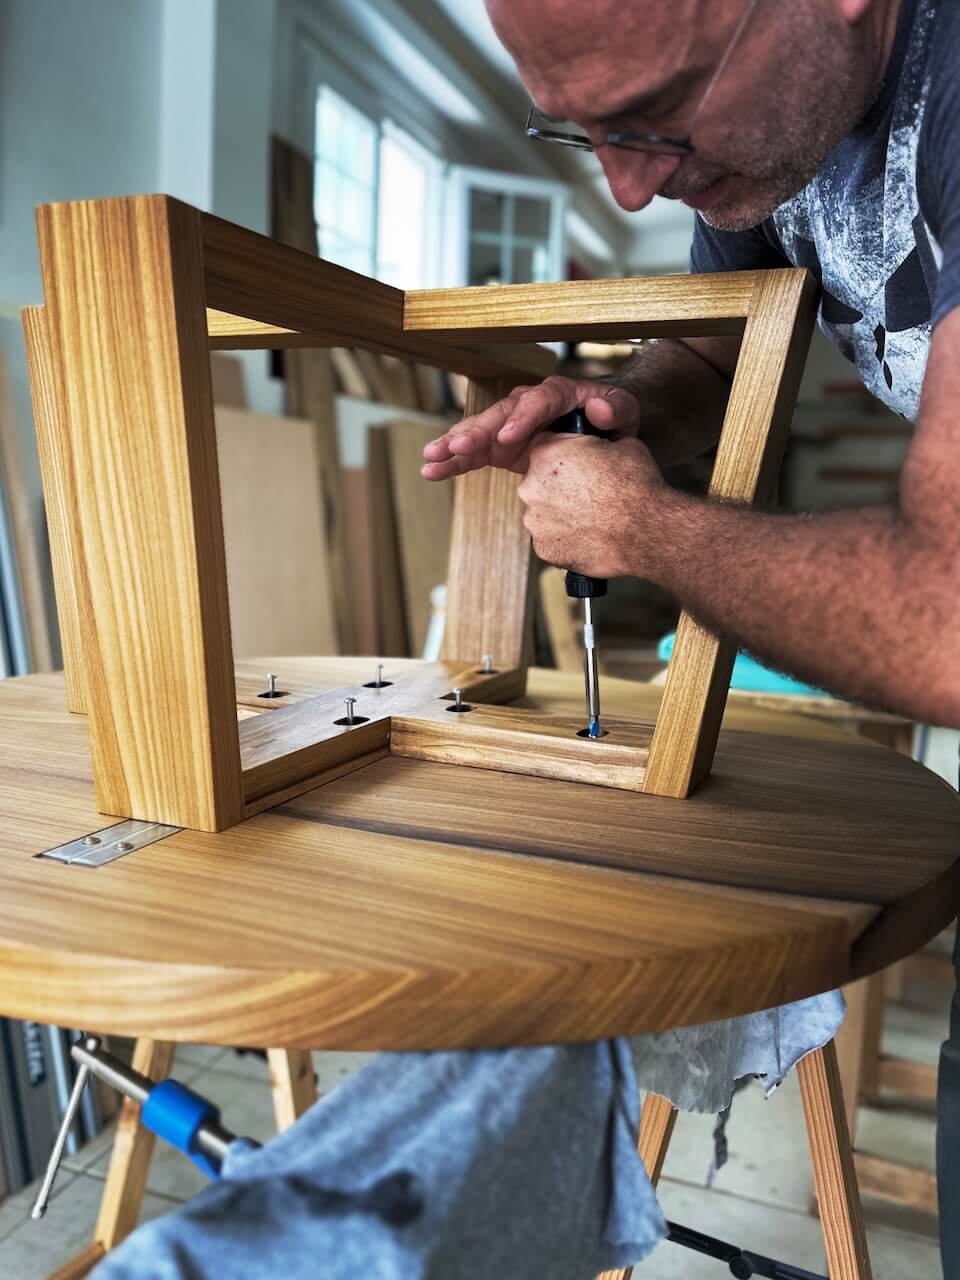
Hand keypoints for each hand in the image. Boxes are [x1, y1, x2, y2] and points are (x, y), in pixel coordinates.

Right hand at [421, 375, 641, 480]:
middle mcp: (528, 406)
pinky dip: (454, 462)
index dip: (521, 419)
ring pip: (479, 432)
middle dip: (476, 432)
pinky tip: (432, 472)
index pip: (537, 401)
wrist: (604, 427)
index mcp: (558, 394)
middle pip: (499, 415)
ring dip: (454, 445)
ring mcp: (511, 426)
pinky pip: (475, 454)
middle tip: (456, 447)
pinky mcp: (501, 447)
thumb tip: (598, 408)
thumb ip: (617, 408)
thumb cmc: (614, 417)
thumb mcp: (625, 410)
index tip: (507, 438)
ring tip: (431, 460)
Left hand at [517, 433, 667, 578]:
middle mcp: (531, 486)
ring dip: (560, 513)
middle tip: (587, 493)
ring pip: (543, 512)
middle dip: (559, 486)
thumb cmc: (635, 487)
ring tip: (590, 517)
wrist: (644, 530)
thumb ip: (594, 443)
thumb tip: (597, 446)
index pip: (545, 447)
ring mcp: (535, 520)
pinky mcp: (544, 548)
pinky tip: (587, 536)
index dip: (565, 455)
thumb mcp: (620, 444)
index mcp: (546, 454)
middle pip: (539, 481)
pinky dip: (564, 538)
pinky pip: (550, 540)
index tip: (579, 465)